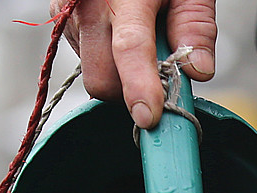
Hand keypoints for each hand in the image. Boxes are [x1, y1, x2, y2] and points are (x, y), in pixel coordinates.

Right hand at [58, 0, 215, 128]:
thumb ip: (196, 27)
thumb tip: (198, 72)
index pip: (130, 49)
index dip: (140, 87)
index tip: (149, 116)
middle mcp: (88, 4)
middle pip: (101, 78)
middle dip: (128, 89)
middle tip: (157, 74)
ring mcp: (67, 13)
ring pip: (91, 73)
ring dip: (117, 72)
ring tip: (137, 37)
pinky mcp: (58, 19)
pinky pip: (81, 58)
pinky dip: (103, 57)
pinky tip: (116, 31)